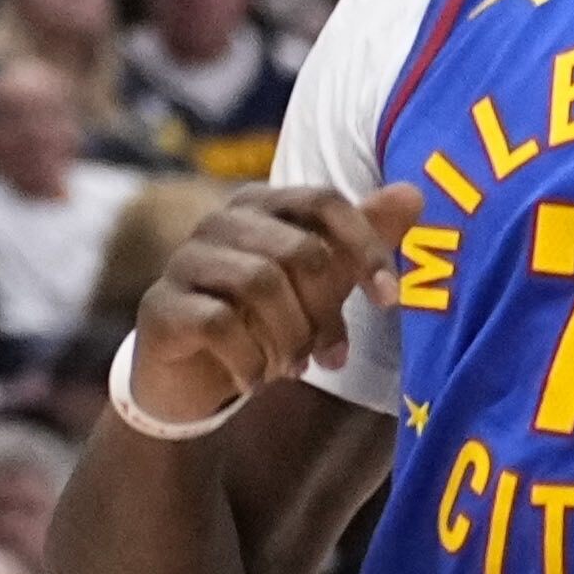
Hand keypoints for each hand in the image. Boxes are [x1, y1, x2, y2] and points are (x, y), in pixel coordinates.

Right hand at [112, 182, 387, 435]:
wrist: (191, 375)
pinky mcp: (160, 306)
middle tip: (326, 353)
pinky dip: (251, 362)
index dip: (365, 247)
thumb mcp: (320, 281)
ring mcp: (183, 261)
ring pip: (259, 284)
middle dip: (324, 311)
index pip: (323, 202)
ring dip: (289, 340)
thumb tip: (413, 194)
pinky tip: (254, 380)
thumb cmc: (264, 317)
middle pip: (298, 250)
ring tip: (289, 367)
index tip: (389, 300)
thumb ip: (362, 237)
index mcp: (260, 204)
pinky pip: (220, 325)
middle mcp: (218, 221)